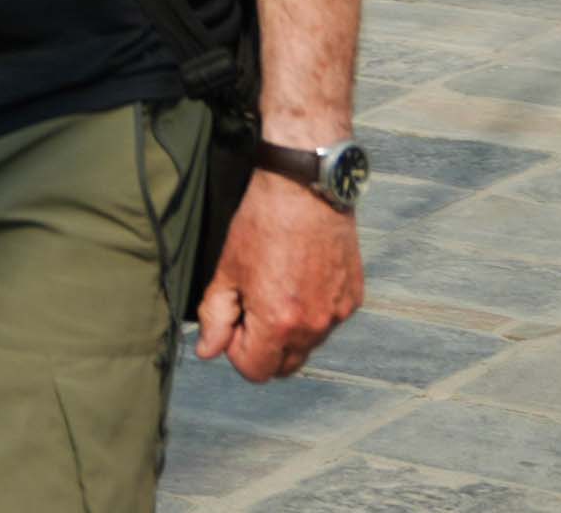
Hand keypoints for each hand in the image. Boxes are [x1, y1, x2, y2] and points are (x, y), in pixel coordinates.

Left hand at [194, 169, 363, 381]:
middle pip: (284, 366)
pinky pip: (328, 323)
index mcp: (279, 323)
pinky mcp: (353, 299)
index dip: (235, 350)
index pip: (256, 371)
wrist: (306, 190)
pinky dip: (311, 314)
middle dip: (262, 348)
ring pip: (307, 346)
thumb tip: (207, 351)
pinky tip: (298, 279)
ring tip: (274, 287)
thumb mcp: (227, 269)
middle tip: (249, 308)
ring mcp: (338, 314)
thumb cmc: (261, 225)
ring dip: (287, 332)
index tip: (231, 320)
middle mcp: (315, 327)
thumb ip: (216, 315)